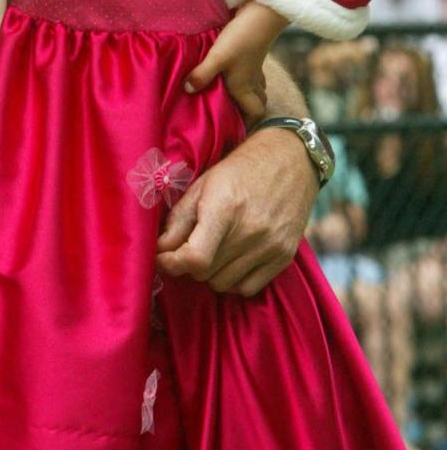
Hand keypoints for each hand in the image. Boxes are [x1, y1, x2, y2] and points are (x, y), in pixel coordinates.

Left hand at [156, 124, 317, 294]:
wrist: (288, 160)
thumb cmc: (239, 170)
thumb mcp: (202, 184)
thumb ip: (179, 219)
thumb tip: (160, 249)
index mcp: (225, 208)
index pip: (195, 257)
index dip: (172, 263)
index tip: (162, 258)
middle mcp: (250, 231)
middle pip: (205, 272)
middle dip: (188, 262)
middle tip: (188, 245)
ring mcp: (270, 246)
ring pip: (223, 284)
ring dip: (210, 272)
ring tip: (211, 249)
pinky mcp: (284, 257)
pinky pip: (247, 288)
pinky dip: (233, 280)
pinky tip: (230, 260)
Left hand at [184, 0, 286, 120]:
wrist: (261, 15)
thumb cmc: (240, 40)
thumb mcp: (217, 58)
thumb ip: (202, 75)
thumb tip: (187, 90)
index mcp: (244, 87)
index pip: (254, 113)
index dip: (248, 123)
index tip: (235, 129)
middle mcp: (253, 81)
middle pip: (258, 103)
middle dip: (248, 111)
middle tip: (231, 113)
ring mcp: (256, 67)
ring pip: (257, 88)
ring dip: (248, 94)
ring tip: (231, 95)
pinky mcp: (254, 54)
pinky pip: (254, 73)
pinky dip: (247, 77)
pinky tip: (233, 71)